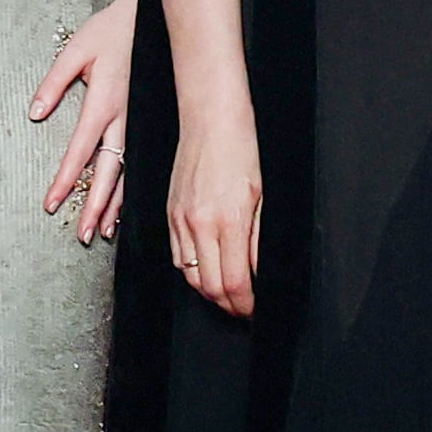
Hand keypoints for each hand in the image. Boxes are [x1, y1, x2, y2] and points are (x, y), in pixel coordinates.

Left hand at [32, 0, 139, 244]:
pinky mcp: (142, 123)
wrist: (147, 18)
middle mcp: (123, 119)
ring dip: (113, 204)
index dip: (66, 179)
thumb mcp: (74, 50)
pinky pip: (135, 163)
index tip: (51, 204)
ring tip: (101, 232)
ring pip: (125, 173)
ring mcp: (137, 123)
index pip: (81, 150)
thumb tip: (35, 112)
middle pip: (108, 172)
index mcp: (104, 102)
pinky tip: (121, 209)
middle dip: (96, 205)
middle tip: (82, 234)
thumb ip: (54, 82)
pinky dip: (128, 189)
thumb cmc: (108, 32)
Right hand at [168, 104, 264, 316]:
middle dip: (227, 304)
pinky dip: (191, 271)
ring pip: (189, 275)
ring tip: (227, 294)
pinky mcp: (169, 214)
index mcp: (228, 221)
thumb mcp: (262, 197)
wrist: (209, 121)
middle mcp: (199, 224)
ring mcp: (180, 220)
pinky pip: (176, 256)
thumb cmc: (241, 150)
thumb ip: (258, 239)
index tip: (253, 310)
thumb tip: (259, 272)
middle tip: (243, 308)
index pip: (233, 281)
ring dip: (208, 291)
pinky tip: (206, 270)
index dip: (244, 303)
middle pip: (208, 286)